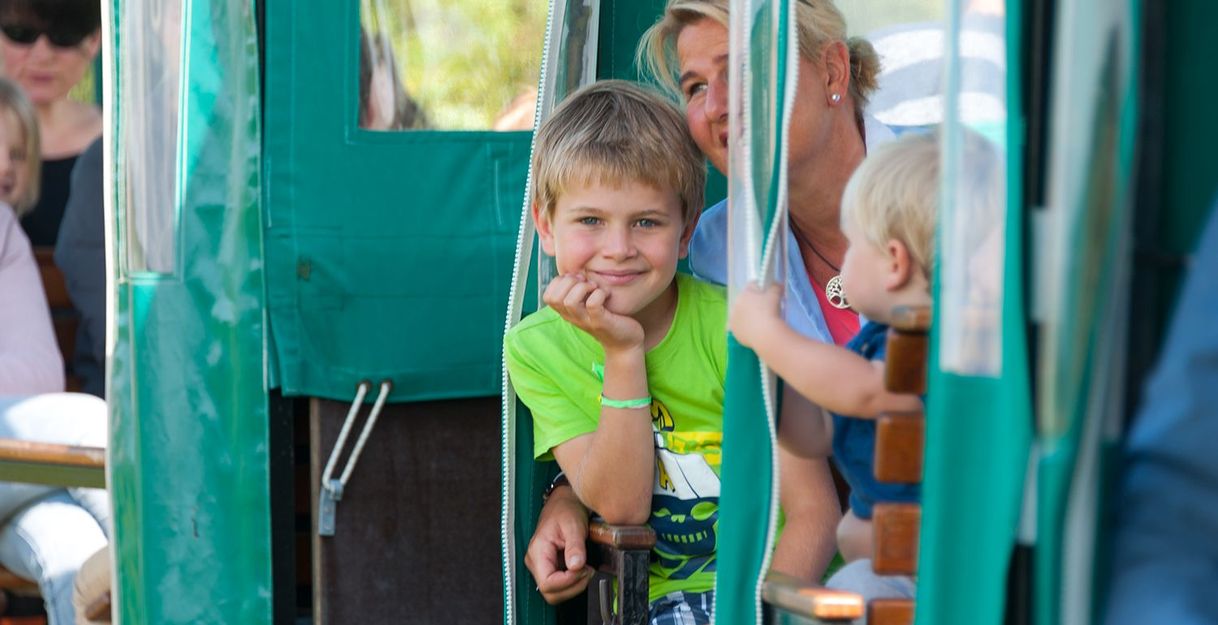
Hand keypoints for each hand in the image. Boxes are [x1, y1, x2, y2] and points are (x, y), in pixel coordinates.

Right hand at [525, 485, 593, 603]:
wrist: (564, 503)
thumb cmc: (565, 510)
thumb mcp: (574, 525)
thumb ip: (575, 546)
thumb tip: (576, 566)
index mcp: (537, 551)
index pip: (547, 583)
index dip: (568, 582)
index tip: (583, 569)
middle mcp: (536, 562)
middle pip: (551, 593)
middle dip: (573, 586)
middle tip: (588, 570)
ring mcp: (542, 566)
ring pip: (556, 593)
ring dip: (574, 586)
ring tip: (586, 568)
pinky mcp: (550, 568)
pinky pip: (560, 586)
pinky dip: (574, 582)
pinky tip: (582, 569)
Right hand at [543, 273, 643, 350]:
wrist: (625, 342)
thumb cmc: (607, 317)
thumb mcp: (588, 303)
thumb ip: (579, 291)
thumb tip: (576, 272)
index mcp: (567, 312)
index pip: (547, 296)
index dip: (559, 282)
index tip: (576, 280)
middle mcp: (572, 317)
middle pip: (554, 298)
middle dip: (569, 282)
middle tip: (586, 282)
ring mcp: (585, 321)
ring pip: (569, 302)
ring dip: (582, 288)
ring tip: (594, 287)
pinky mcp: (600, 322)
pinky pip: (592, 304)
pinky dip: (599, 294)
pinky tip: (605, 294)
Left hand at [729, 282, 782, 347]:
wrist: (765, 333)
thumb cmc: (770, 310)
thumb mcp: (775, 294)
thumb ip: (775, 287)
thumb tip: (777, 285)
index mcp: (744, 293)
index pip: (752, 286)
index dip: (761, 289)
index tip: (768, 294)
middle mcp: (736, 305)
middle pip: (745, 301)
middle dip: (753, 303)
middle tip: (764, 309)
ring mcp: (733, 319)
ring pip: (741, 314)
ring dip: (748, 316)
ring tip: (760, 321)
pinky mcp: (734, 331)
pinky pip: (740, 327)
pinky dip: (746, 328)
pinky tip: (754, 331)